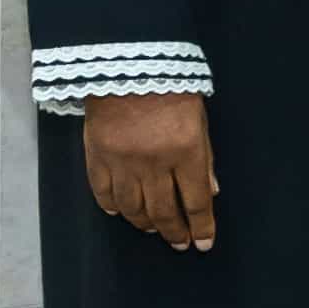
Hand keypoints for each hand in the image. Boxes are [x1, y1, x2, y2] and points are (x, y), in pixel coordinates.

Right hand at [82, 93, 219, 250]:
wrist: (128, 64)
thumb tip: (210, 194)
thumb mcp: (199, 122)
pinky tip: (121, 213)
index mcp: (186, 152)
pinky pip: (104, 194)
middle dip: (174, 232)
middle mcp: (154, 163)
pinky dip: (113, 208)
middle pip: (164, 212)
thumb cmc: (171, 90)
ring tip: (153, 229)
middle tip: (179, 243)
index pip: (196, 202)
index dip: (201, 227)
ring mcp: (123, 162)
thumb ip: (205, 160)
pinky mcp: (98, 157)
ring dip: (145, 224)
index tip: (203, 243)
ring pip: (133, 209)